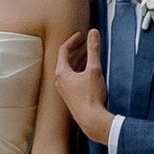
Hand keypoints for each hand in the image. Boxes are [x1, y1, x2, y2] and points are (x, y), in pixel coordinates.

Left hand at [54, 23, 112, 148]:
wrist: (92, 121)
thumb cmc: (91, 97)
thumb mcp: (94, 69)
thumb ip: (94, 49)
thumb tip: (93, 33)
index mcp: (62, 73)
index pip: (64, 50)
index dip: (73, 40)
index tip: (81, 35)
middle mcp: (60, 81)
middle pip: (66, 59)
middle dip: (77, 49)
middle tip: (87, 42)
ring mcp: (65, 90)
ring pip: (70, 69)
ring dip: (80, 59)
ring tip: (90, 53)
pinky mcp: (71, 96)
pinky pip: (73, 78)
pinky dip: (80, 70)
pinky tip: (90, 70)